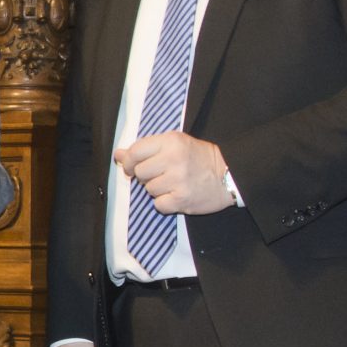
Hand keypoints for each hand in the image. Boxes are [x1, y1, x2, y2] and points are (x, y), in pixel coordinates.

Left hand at [115, 132, 233, 214]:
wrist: (228, 175)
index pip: (135, 152)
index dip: (128, 161)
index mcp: (171, 141)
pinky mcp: (182, 199)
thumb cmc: (200, 158)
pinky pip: (158, 205)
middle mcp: (173, 159)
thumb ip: (146, 148)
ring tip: (173, 184)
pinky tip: (177, 195)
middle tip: (161, 174)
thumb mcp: (175, 144)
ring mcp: (178, 180)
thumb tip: (118, 154)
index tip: (130, 166)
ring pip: (148, 189)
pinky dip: (165, 203)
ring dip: (157, 190)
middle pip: (139, 172)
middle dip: (146, 176)